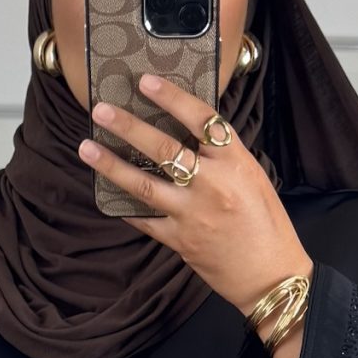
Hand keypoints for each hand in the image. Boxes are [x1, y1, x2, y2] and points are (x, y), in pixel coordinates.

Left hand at [76, 71, 311, 321]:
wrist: (271, 275)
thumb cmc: (268, 225)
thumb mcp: (254, 178)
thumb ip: (224, 157)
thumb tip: (190, 135)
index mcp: (235, 162)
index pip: (200, 119)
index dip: (172, 98)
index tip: (146, 81)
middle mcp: (212, 184)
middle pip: (163, 148)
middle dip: (127, 127)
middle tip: (100, 111)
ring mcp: (192, 214)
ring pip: (143, 184)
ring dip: (111, 165)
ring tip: (86, 147)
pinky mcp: (180, 240)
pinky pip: (145, 220)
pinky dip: (125, 208)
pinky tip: (107, 194)